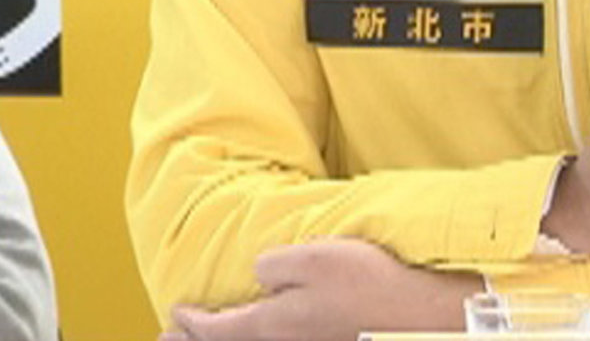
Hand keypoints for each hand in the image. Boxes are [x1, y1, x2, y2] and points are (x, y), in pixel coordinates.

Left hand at [159, 238, 479, 340]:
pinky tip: (262, 335)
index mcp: (271, 324)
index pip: (217, 330)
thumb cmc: (370, 285)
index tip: (175, 316)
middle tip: (169, 340)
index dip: (191, 324)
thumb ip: (275, 264)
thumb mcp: (315, 256)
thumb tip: (258, 272)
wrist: (419, 316)